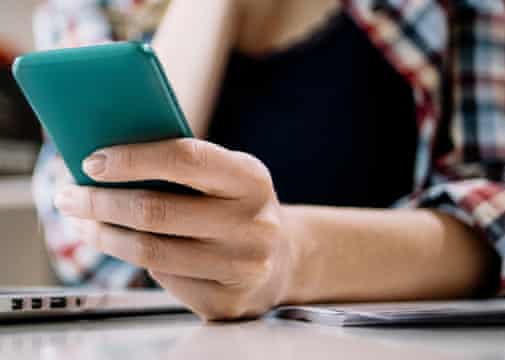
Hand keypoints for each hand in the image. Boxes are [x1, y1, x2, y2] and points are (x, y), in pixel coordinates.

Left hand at [54, 139, 296, 319]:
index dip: (133, 158)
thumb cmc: (239, 208)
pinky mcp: (226, 302)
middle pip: (156, 211)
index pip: (186, 159)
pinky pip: (163, 279)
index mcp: (251, 180)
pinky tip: (128, 248)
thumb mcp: (227, 177)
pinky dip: (136, 260)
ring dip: (104, 236)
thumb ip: (183, 166)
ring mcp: (242, 268)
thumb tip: (109, 161)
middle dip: (100, 202)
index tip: (92, 162)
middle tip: (71, 197)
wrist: (281, 259)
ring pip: (150, 251)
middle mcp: (253, 225)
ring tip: (85, 224)